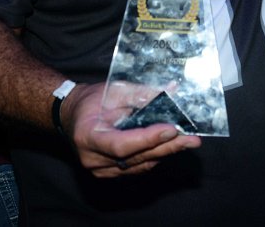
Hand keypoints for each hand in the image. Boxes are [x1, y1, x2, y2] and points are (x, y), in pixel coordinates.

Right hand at [63, 82, 201, 177]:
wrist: (72, 115)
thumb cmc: (92, 100)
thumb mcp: (114, 90)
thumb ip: (142, 93)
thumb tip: (172, 90)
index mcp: (88, 136)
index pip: (121, 144)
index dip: (148, 139)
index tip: (171, 129)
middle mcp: (92, 159)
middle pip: (135, 158)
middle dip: (167, 147)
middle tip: (192, 140)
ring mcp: (100, 170)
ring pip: (140, 165)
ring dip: (166, 152)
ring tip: (188, 142)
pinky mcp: (109, 173)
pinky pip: (137, 167)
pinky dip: (155, 156)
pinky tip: (172, 146)